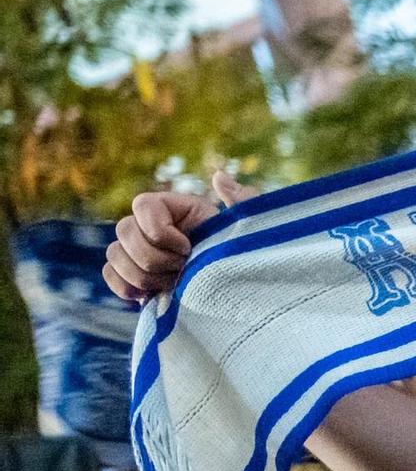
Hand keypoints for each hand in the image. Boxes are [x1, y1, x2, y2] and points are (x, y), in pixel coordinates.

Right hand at [104, 170, 255, 303]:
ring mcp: (137, 250)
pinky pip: (110, 275)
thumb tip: (218, 177)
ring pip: (114, 255)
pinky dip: (126, 287)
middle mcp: (149, 225)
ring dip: (145, 276)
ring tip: (174, 284)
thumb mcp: (249, 229)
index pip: (142, 205)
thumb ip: (242, 201)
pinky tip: (153, 294)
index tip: (188, 247)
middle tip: (183, 269)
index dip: (160, 231)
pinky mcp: (131, 276)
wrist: (232, 292)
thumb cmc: (241, 256)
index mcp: (173, 208)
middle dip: (154, 258)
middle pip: (123, 232)